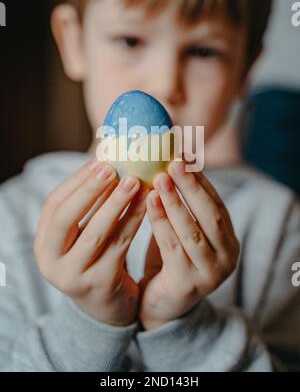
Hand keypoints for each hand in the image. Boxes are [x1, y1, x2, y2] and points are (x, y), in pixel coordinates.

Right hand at [34, 158, 149, 326]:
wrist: (108, 307)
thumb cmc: (96, 260)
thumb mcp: (81, 237)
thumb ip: (87, 207)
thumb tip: (107, 162)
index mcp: (43, 245)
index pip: (53, 206)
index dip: (76, 182)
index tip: (98, 161)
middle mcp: (51, 261)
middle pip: (66, 219)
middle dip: (89, 190)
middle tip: (112, 167)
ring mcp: (74, 275)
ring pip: (96, 232)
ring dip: (116, 202)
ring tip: (134, 180)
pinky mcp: (101, 283)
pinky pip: (120, 245)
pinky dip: (133, 220)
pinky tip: (147, 203)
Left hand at [138, 159, 239, 329]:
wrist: (161, 306)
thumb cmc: (170, 261)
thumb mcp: (181, 231)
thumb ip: (181, 206)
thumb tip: (168, 162)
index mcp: (228, 240)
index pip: (216, 204)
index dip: (201, 179)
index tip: (184, 155)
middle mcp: (227, 257)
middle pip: (210, 215)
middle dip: (191, 186)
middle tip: (175, 161)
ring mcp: (211, 273)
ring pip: (192, 230)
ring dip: (175, 201)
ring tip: (160, 177)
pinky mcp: (189, 284)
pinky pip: (172, 247)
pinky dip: (160, 221)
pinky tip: (148, 202)